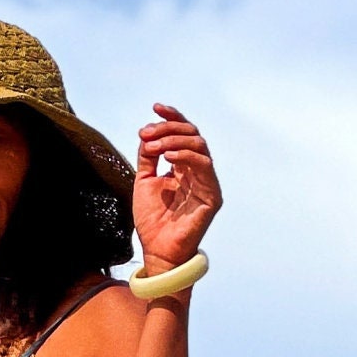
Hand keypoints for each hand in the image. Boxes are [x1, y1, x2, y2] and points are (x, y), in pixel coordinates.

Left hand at [132, 104, 220, 273]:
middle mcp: (198, 172)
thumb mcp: (144, 180)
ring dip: (174, 140)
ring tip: (153, 147)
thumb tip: (148, 132)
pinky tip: (167, 157)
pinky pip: (204, 165)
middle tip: (147, 134)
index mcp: (183, 167)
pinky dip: (185, 156)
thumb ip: (148, 156)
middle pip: (192, 134)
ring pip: (199, 145)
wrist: (157, 250)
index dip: (172, 118)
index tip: (156, 107)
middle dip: (168, 129)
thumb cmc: (152, 220)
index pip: (183, 134)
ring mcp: (207, 182)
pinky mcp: (213, 196)